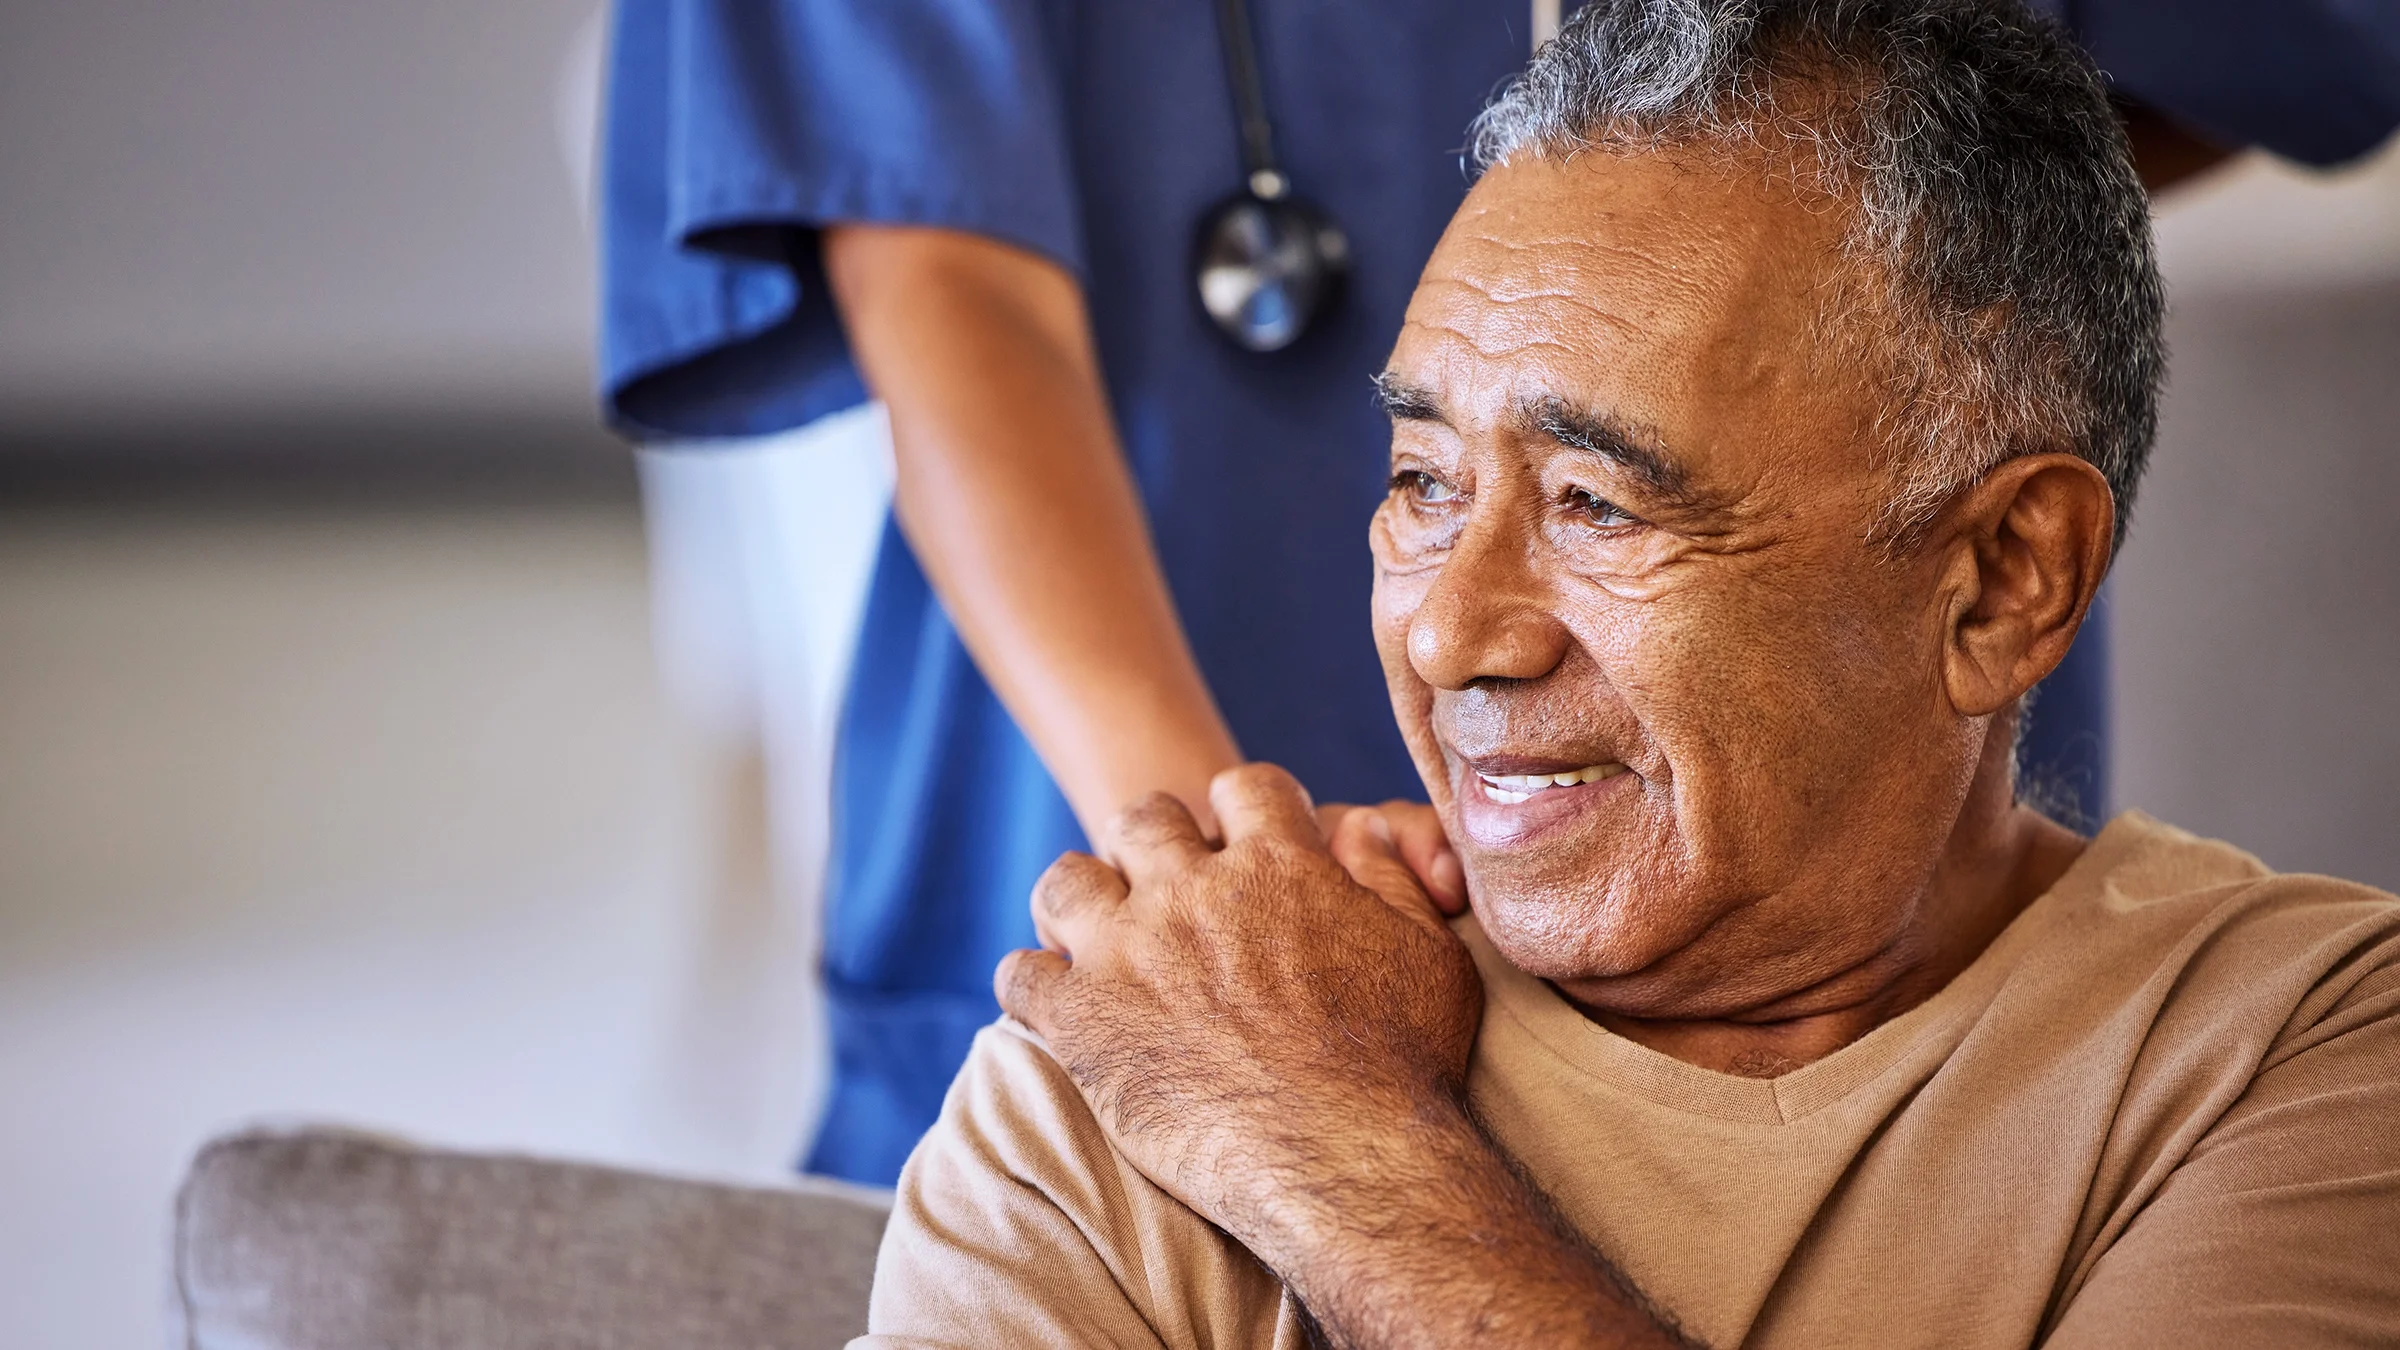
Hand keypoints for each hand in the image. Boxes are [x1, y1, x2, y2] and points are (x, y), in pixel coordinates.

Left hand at [996, 764, 1483, 1247]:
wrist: (1343, 1160)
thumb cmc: (1403, 1066)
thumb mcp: (1430, 954)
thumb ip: (1392, 880)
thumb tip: (1360, 830)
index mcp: (1280, 864)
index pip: (1246, 788)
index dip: (1245, 809)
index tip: (1243, 841)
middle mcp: (1194, 890)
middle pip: (1145, 819)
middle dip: (1153, 843)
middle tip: (1163, 888)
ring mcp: (1129, 949)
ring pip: (1067, 879)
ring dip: (1079, 900)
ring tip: (1093, 935)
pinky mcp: (1081, 1017)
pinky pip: (1022, 974)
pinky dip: (1033, 983)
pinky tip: (1055, 1004)